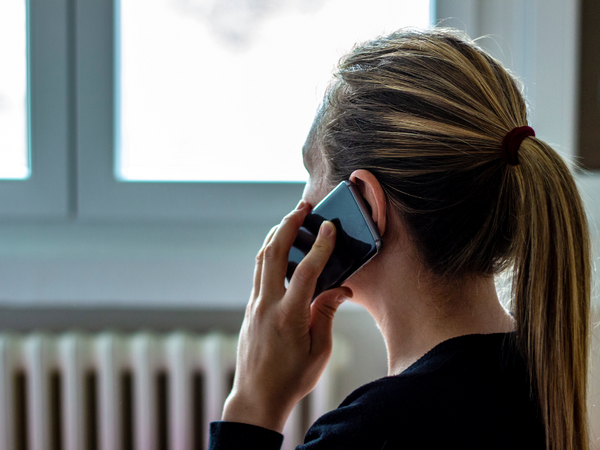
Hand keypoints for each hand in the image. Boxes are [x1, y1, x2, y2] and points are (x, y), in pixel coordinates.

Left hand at [222, 200, 351, 432]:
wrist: (256, 398)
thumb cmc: (292, 379)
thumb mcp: (319, 351)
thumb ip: (327, 315)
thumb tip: (339, 289)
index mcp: (289, 317)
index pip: (306, 271)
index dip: (320, 247)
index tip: (329, 227)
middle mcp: (267, 306)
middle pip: (273, 254)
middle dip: (288, 226)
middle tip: (301, 208)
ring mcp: (255, 306)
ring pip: (261, 260)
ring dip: (275, 236)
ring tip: (290, 220)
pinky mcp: (250, 310)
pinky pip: (258, 273)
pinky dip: (269, 254)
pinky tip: (280, 250)